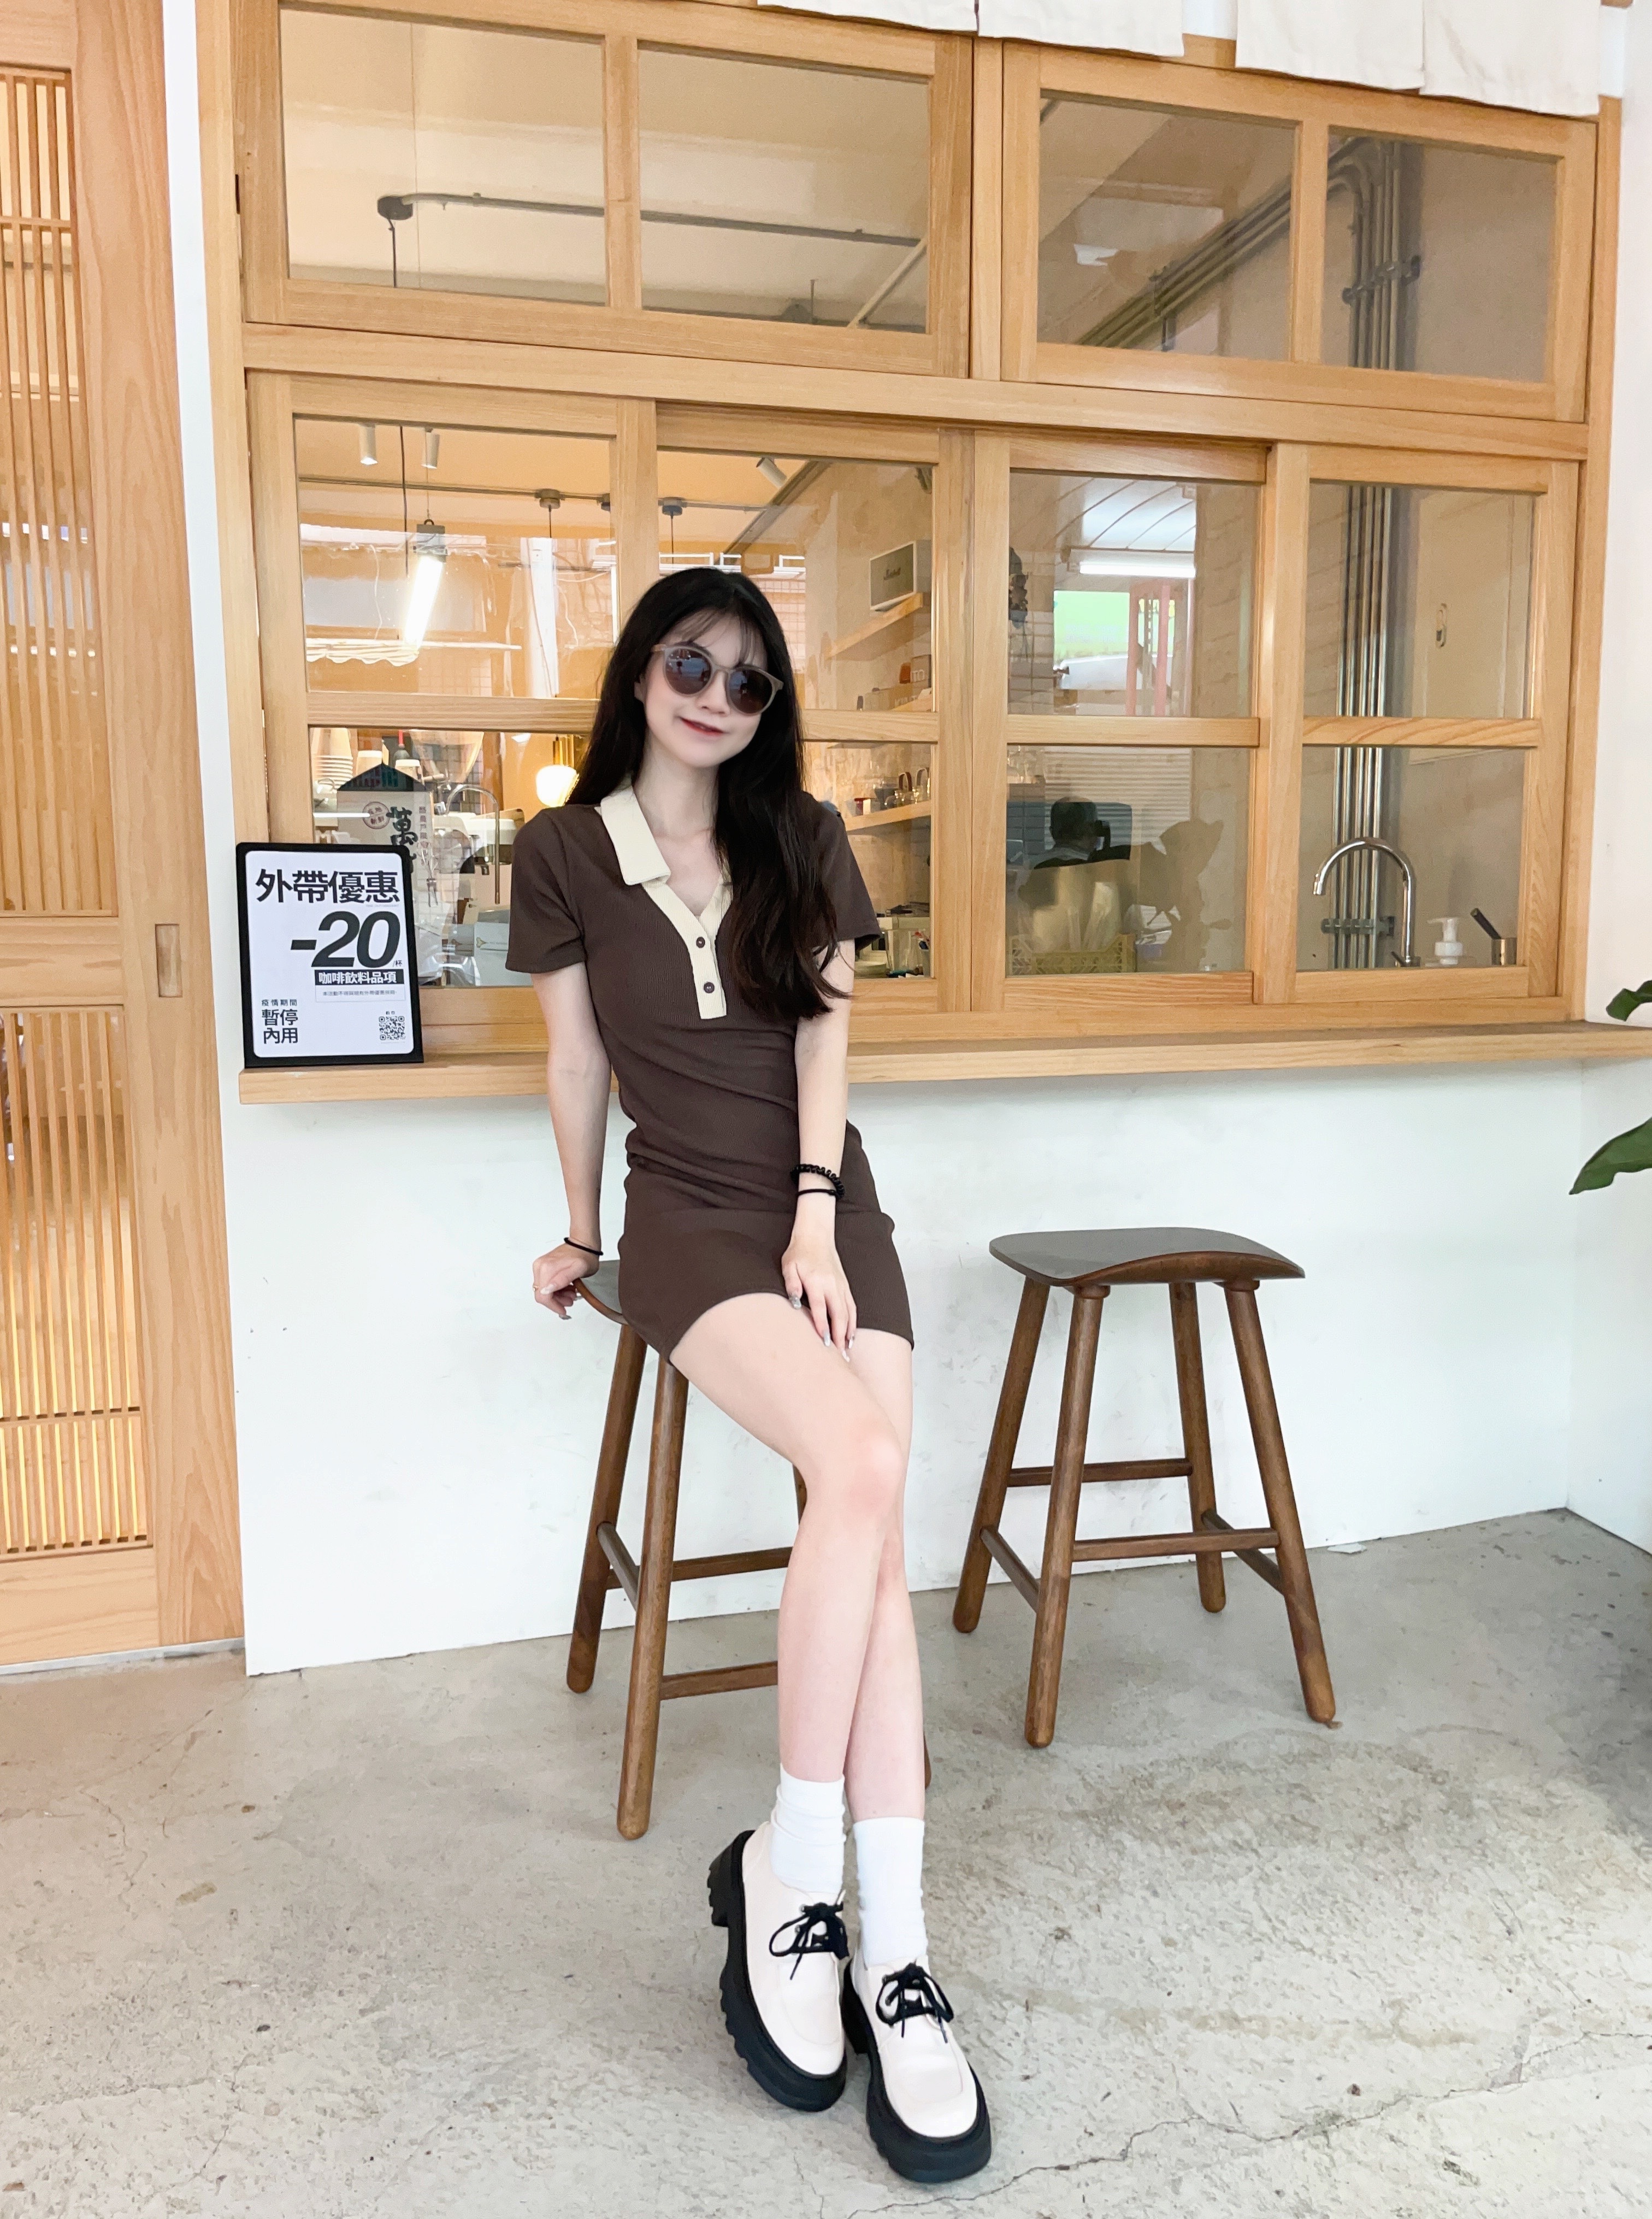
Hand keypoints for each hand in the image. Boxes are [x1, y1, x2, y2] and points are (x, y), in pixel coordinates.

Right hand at [531, 1242, 598, 1319]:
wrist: (584, 1243)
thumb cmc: (584, 1255)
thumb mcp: (579, 1269)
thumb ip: (563, 1279)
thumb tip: (548, 1289)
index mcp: (546, 1268)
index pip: (543, 1296)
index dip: (553, 1306)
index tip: (563, 1310)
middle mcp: (540, 1266)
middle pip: (542, 1294)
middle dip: (556, 1301)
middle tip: (571, 1299)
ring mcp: (540, 1266)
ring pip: (544, 1291)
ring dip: (557, 1295)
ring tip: (571, 1293)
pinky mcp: (543, 1267)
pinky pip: (546, 1284)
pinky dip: (556, 1289)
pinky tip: (567, 1287)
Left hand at [781, 1217, 855, 1356]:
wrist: (816, 1235)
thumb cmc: (799, 1252)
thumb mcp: (788, 1266)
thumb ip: (792, 1285)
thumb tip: (794, 1303)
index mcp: (817, 1281)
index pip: (820, 1308)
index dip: (822, 1326)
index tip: (824, 1342)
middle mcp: (832, 1285)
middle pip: (839, 1314)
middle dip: (840, 1336)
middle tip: (840, 1356)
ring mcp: (841, 1286)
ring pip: (848, 1312)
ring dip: (848, 1332)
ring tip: (847, 1351)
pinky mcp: (845, 1286)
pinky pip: (852, 1307)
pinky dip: (853, 1322)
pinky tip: (851, 1335)